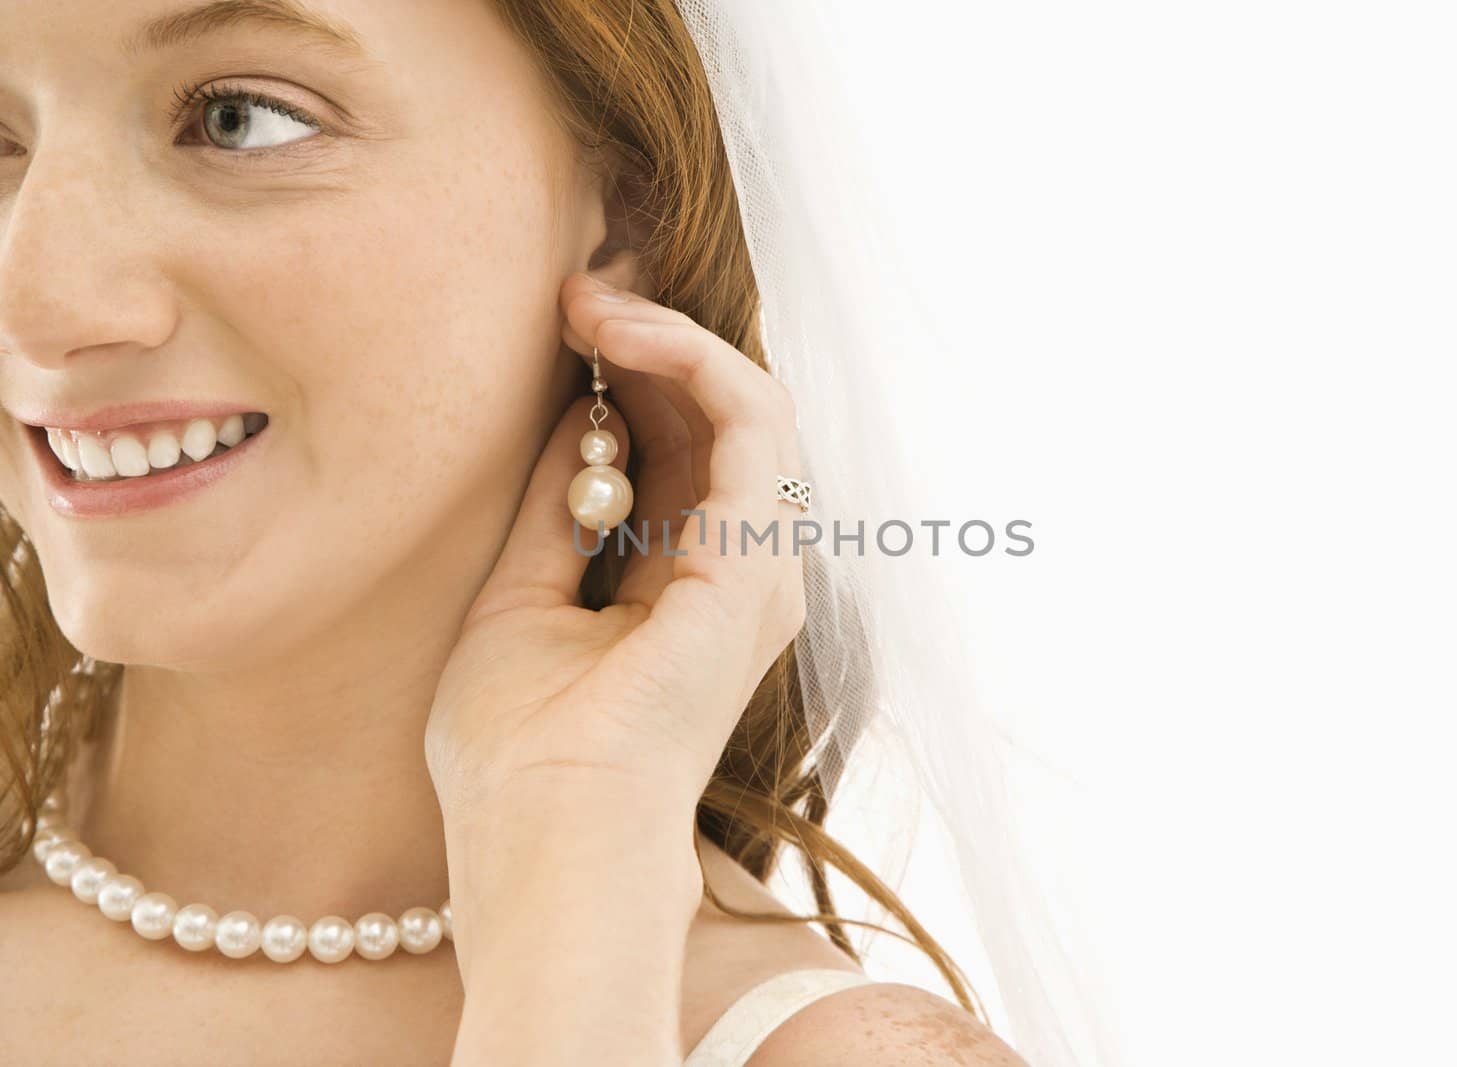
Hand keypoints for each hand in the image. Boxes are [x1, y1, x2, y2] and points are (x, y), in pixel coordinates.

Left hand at [423, 265, 807, 823]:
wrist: (543, 831)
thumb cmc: (522, 751)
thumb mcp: (520, 600)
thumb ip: (555, 512)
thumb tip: (574, 423)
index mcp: (686, 591)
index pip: (679, 455)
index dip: (629, 380)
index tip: (559, 326)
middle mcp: (739, 575)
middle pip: (715, 422)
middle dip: (649, 345)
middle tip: (574, 292)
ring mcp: (758, 567)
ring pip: (747, 405)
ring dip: (670, 339)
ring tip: (588, 301)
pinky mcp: (756, 557)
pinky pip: (752, 421)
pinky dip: (694, 361)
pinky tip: (622, 333)